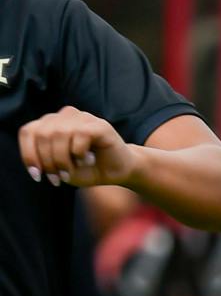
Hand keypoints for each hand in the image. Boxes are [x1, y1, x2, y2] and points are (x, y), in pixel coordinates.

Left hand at [19, 107, 134, 188]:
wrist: (117, 172)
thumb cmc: (87, 169)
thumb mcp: (60, 169)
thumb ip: (45, 160)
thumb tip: (37, 161)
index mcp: (51, 124)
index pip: (28, 132)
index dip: (28, 154)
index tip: (37, 176)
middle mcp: (64, 116)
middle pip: (42, 134)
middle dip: (48, 161)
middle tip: (58, 179)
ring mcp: (83, 117)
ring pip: (59, 133)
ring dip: (62, 159)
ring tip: (71, 172)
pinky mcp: (99, 124)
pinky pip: (79, 134)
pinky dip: (79, 153)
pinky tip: (88, 161)